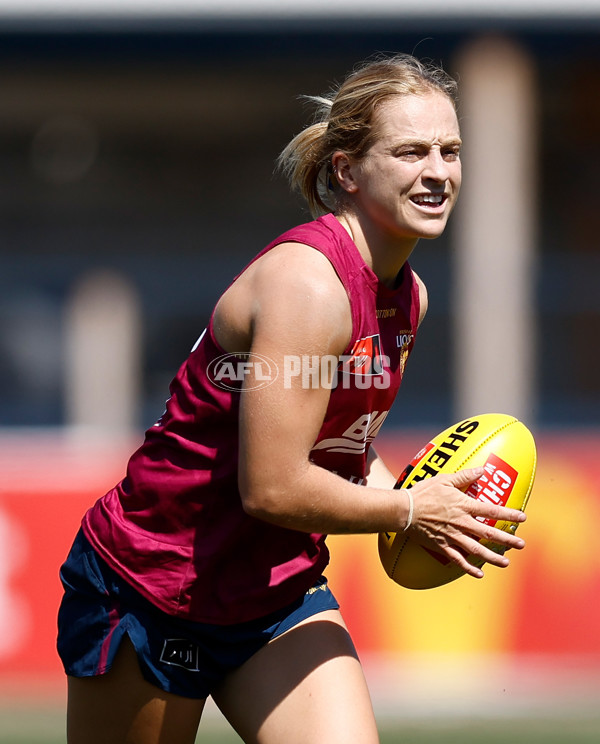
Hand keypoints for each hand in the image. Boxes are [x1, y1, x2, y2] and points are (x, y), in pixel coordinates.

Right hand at [406, 467, 526, 578]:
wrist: (404, 510)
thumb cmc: (423, 492)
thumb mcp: (444, 479)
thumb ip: (465, 476)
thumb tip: (483, 470)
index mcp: (463, 506)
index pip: (491, 510)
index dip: (509, 514)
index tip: (523, 518)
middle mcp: (462, 523)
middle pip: (489, 533)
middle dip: (507, 540)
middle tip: (521, 544)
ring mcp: (452, 536)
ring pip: (477, 550)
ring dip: (493, 557)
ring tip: (506, 562)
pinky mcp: (442, 546)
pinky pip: (458, 560)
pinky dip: (469, 568)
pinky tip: (479, 574)